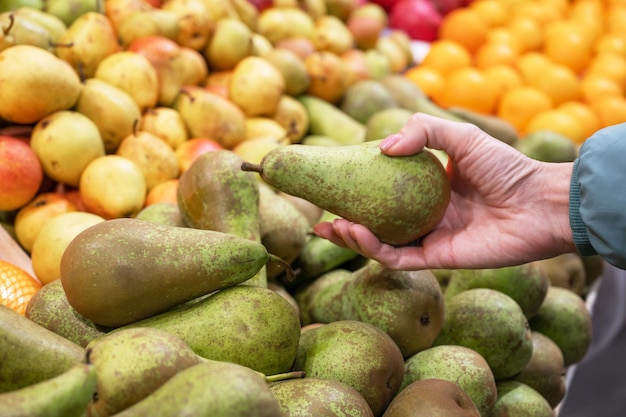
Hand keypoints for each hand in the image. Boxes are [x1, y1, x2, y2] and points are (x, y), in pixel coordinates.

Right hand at [313, 113, 574, 269]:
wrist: (539, 203)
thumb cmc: (506, 167)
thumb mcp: (461, 136)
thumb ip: (424, 131)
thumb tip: (383, 148)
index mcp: (428, 189)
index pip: (383, 191)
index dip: (355, 189)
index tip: (331, 181)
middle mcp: (424, 216)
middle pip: (374, 222)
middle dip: (343, 222)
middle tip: (318, 214)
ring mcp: (429, 239)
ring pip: (380, 244)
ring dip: (351, 238)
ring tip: (329, 225)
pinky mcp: (437, 259)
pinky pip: (397, 258)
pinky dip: (373, 248)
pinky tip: (355, 232)